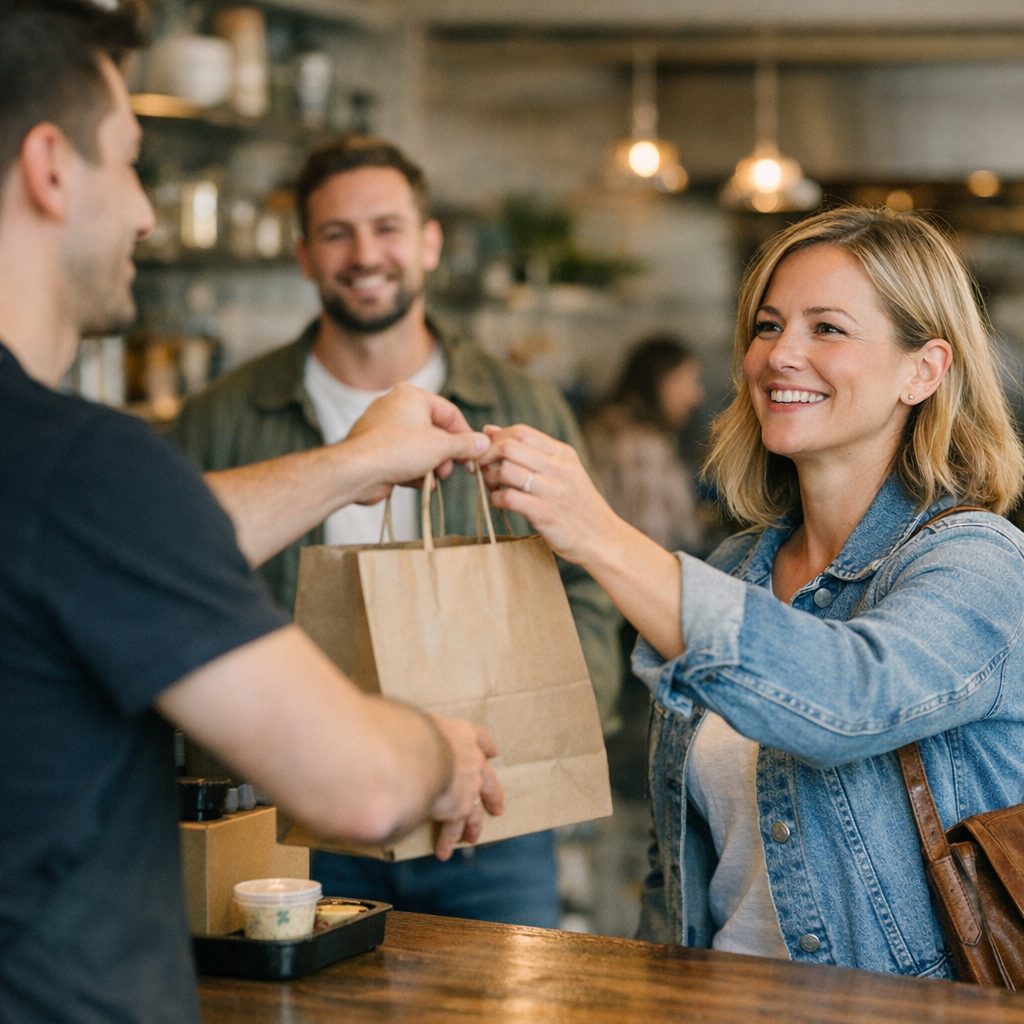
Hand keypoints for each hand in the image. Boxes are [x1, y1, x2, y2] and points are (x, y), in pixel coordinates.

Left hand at [344, 384, 487, 504]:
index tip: (475, 456)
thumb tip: (484, 443)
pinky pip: (404, 458)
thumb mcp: (441, 446)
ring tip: (432, 478)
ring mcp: (384, 429)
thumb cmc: (397, 450)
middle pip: (435, 432)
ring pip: (420, 448)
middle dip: (445, 455)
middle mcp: (396, 407)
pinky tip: (417, 483)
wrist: (356, 471)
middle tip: (449, 470)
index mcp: (411, 396)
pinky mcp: (377, 449)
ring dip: (431, 466)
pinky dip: (414, 471)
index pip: (450, 413)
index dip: (465, 436)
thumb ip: (466, 444)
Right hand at [428, 715, 503, 860]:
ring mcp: (469, 787)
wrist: (422, 754)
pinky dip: (447, 840)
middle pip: (488, 781)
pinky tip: (444, 850)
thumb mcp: (420, 722)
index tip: (493, 751)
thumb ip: (417, 730)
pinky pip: (453, 828)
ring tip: (470, 838)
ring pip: (474, 811)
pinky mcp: (458, 809)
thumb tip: (397, 730)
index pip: (480, 738)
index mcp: (463, 735)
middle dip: (492, 795)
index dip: (487, 746)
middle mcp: (472, 761)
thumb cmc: (414, 731)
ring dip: (472, 826)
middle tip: (496, 808)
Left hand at [477, 423, 619, 567]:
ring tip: (492, 487)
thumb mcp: (563, 471)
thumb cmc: (576, 505)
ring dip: (490, 479)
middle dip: (487, 456)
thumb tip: (490, 430)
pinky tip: (500, 503)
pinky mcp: (545, 514)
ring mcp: (553, 491)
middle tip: (482, 469)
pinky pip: (509, 498)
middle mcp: (559, 468)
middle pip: (509, 447)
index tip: (488, 453)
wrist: (602, 538)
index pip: (521, 432)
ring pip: (506, 470)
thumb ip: (530, 452)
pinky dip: (496, 499)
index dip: (496, 439)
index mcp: (563, 454)